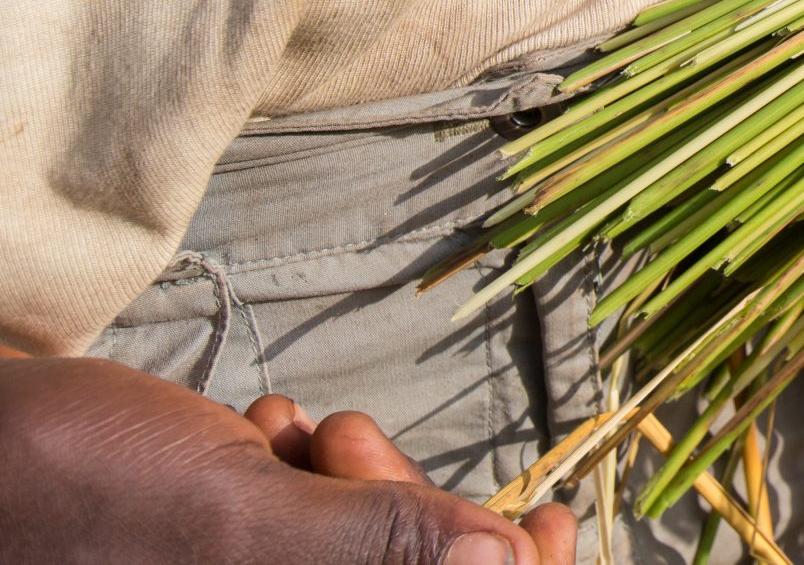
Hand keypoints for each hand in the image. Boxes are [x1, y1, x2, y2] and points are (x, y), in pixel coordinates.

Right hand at [0, 354, 575, 564]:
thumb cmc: (62, 493)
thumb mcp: (236, 525)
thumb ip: (374, 549)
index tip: (555, 525)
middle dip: (409, 515)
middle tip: (346, 446)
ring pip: (361, 549)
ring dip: (346, 483)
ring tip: (282, 437)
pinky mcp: (209, 562)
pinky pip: (300, 533)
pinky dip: (292, 477)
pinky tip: (251, 440)